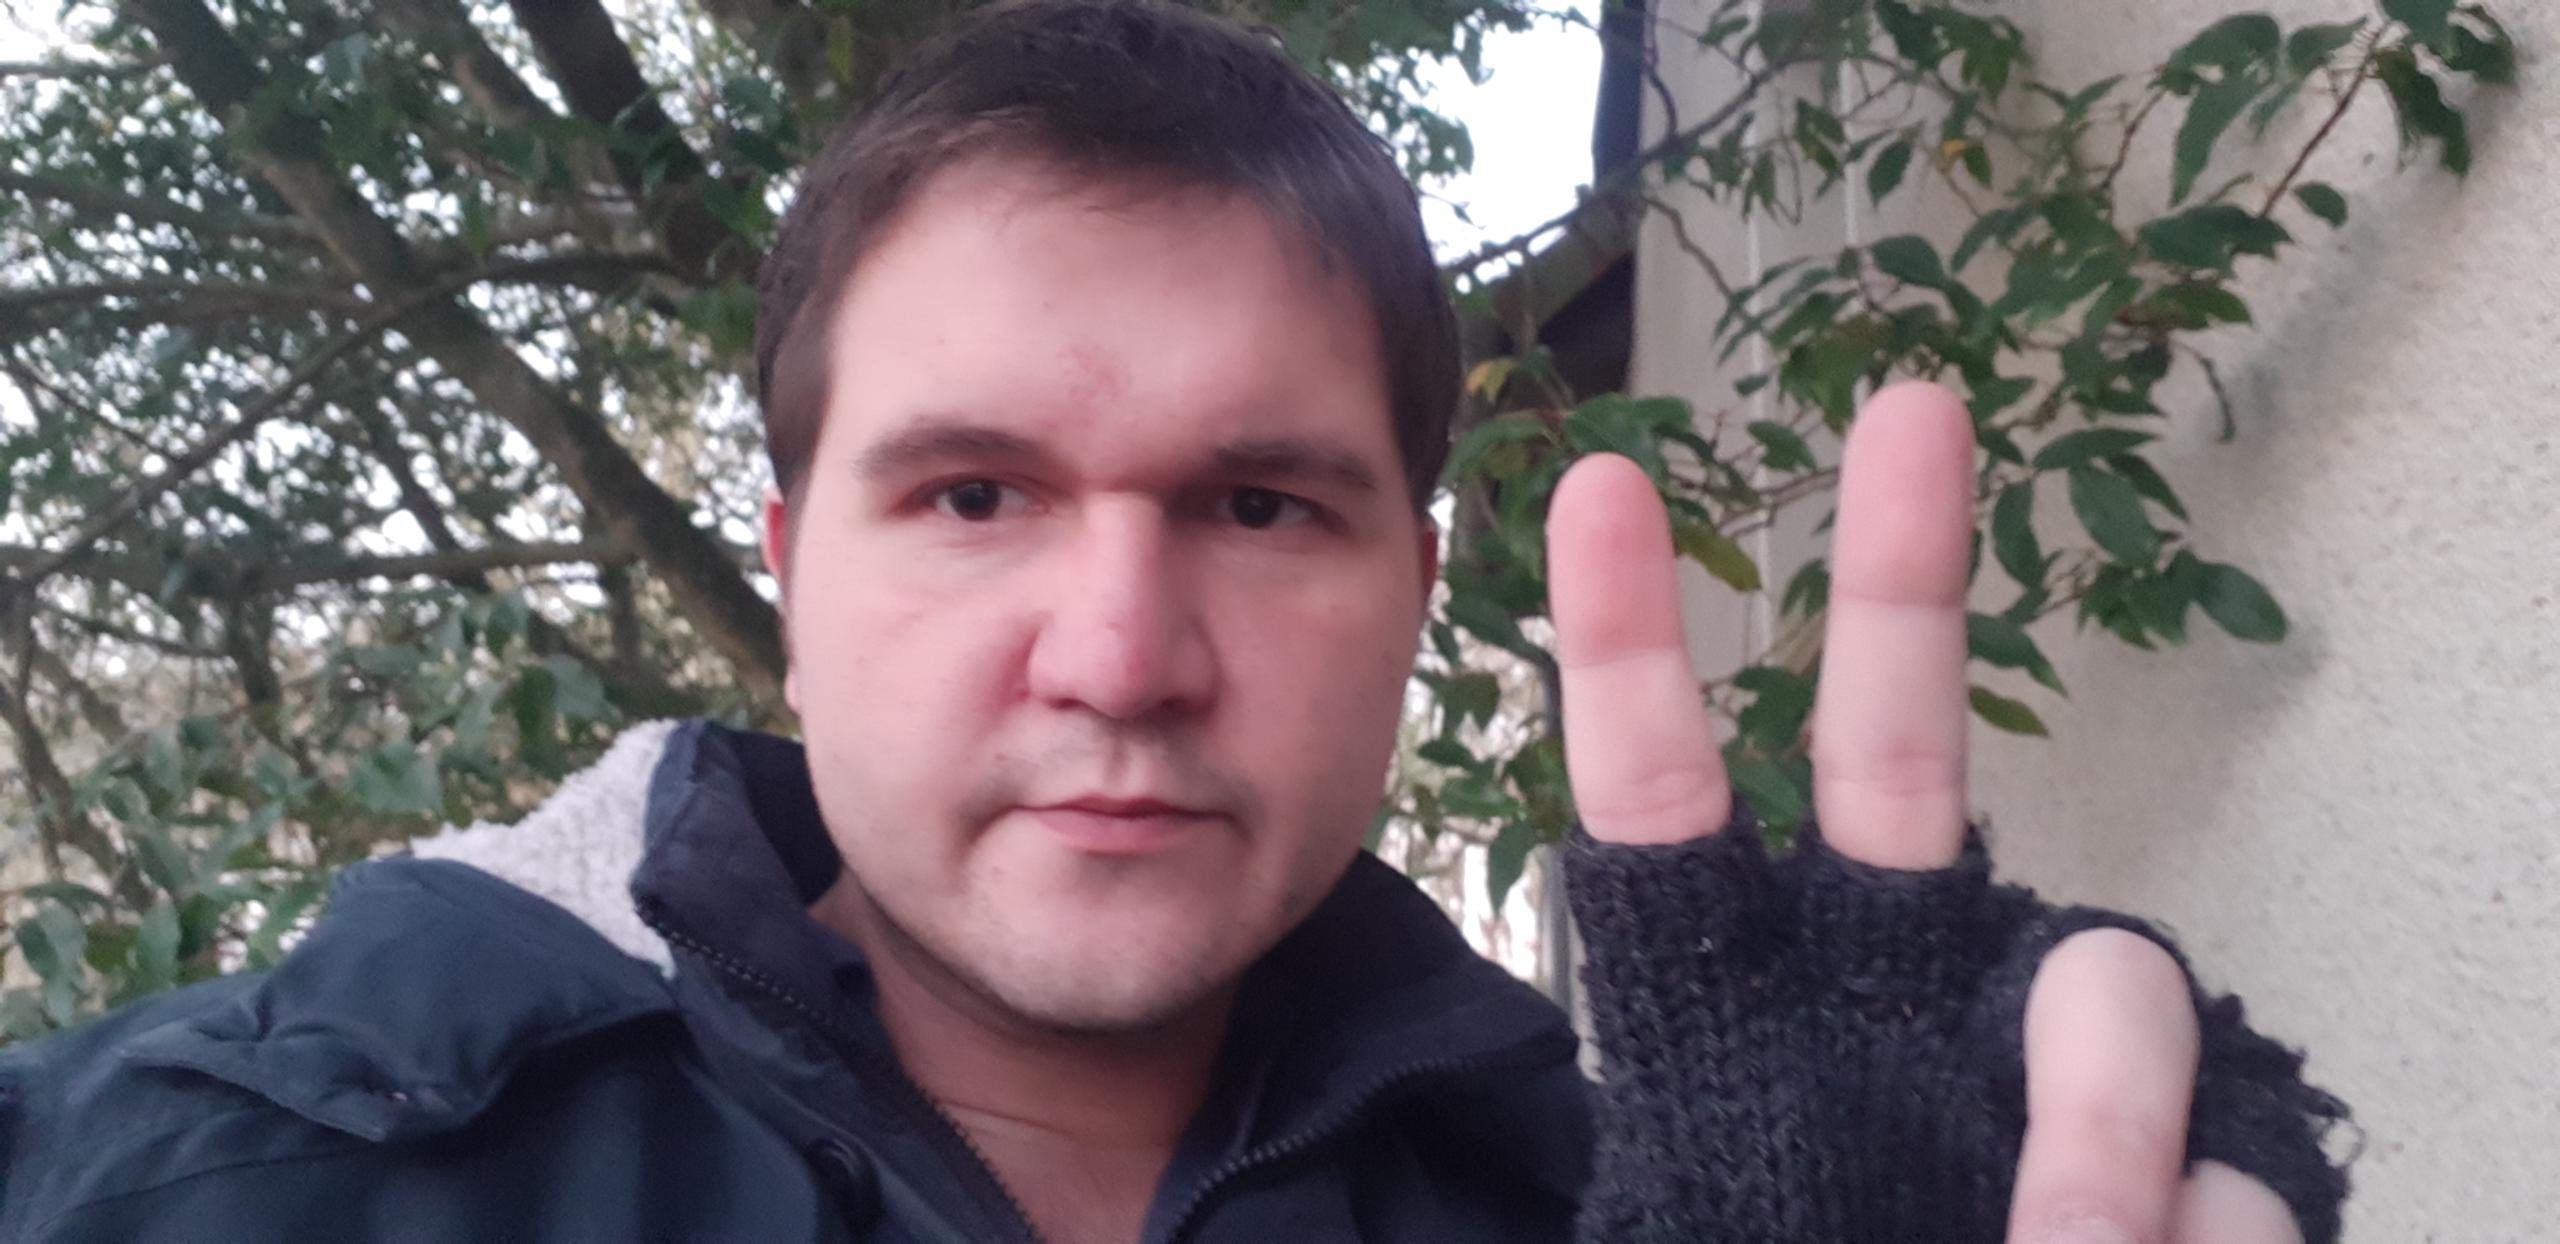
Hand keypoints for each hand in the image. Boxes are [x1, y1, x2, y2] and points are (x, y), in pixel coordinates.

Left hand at [1545, 381, 2302, 1242]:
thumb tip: (2046, 1181)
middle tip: (1909, 405)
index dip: (1631, 659)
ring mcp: (2044, 1080)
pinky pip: (2228, 1171)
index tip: (1596, 492)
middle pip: (1891, 758)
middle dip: (1901, 578)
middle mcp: (1891, 1012)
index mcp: (1732, 1030)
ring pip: (2109, 993)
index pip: (1660, 814)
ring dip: (2086, 1143)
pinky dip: (2187, 1241)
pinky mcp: (2190, 1169)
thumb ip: (1715, 1197)